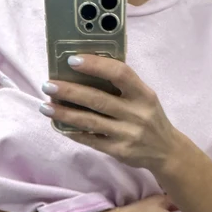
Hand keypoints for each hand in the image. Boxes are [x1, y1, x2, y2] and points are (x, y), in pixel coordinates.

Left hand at [41, 55, 182, 171]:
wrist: (166, 151)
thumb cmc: (149, 117)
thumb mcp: (145, 97)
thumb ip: (122, 86)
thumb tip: (86, 71)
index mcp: (144, 94)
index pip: (120, 73)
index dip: (96, 65)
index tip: (72, 60)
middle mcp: (137, 113)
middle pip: (98, 99)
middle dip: (70, 91)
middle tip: (48, 85)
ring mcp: (127, 134)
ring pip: (90, 121)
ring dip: (65, 113)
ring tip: (45, 106)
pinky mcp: (119, 151)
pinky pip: (91, 140)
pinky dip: (73, 132)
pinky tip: (58, 125)